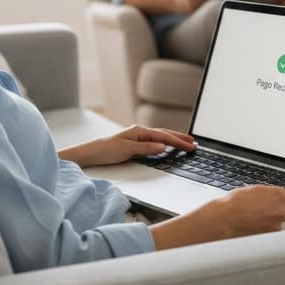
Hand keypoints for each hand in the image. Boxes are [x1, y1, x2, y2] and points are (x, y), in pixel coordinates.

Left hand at [59, 125, 196, 167]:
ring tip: (185, 143)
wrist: (90, 154)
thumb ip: (146, 148)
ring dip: (173, 140)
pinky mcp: (134, 145)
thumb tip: (163, 146)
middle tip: (194, 143)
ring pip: (160, 138)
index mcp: (139, 131)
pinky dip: (164, 144)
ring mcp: (137, 138)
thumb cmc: (105, 150)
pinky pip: (153, 143)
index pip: (164, 136)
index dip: (179, 142)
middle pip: (164, 134)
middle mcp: (139, 132)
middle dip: (180, 138)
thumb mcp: (127, 150)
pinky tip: (167, 146)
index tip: (191, 147)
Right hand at [213, 185, 284, 236]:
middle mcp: (281, 211)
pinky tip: (253, 225)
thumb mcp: (255, 190)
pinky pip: (271, 232)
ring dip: (270, 222)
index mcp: (279, 196)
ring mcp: (276, 225)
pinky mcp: (270, 237)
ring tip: (254, 217)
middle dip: (278, 212)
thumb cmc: (235, 203)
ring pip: (278, 224)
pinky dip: (264, 230)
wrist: (225, 219)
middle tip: (264, 210)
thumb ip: (271, 194)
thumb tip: (276, 197)